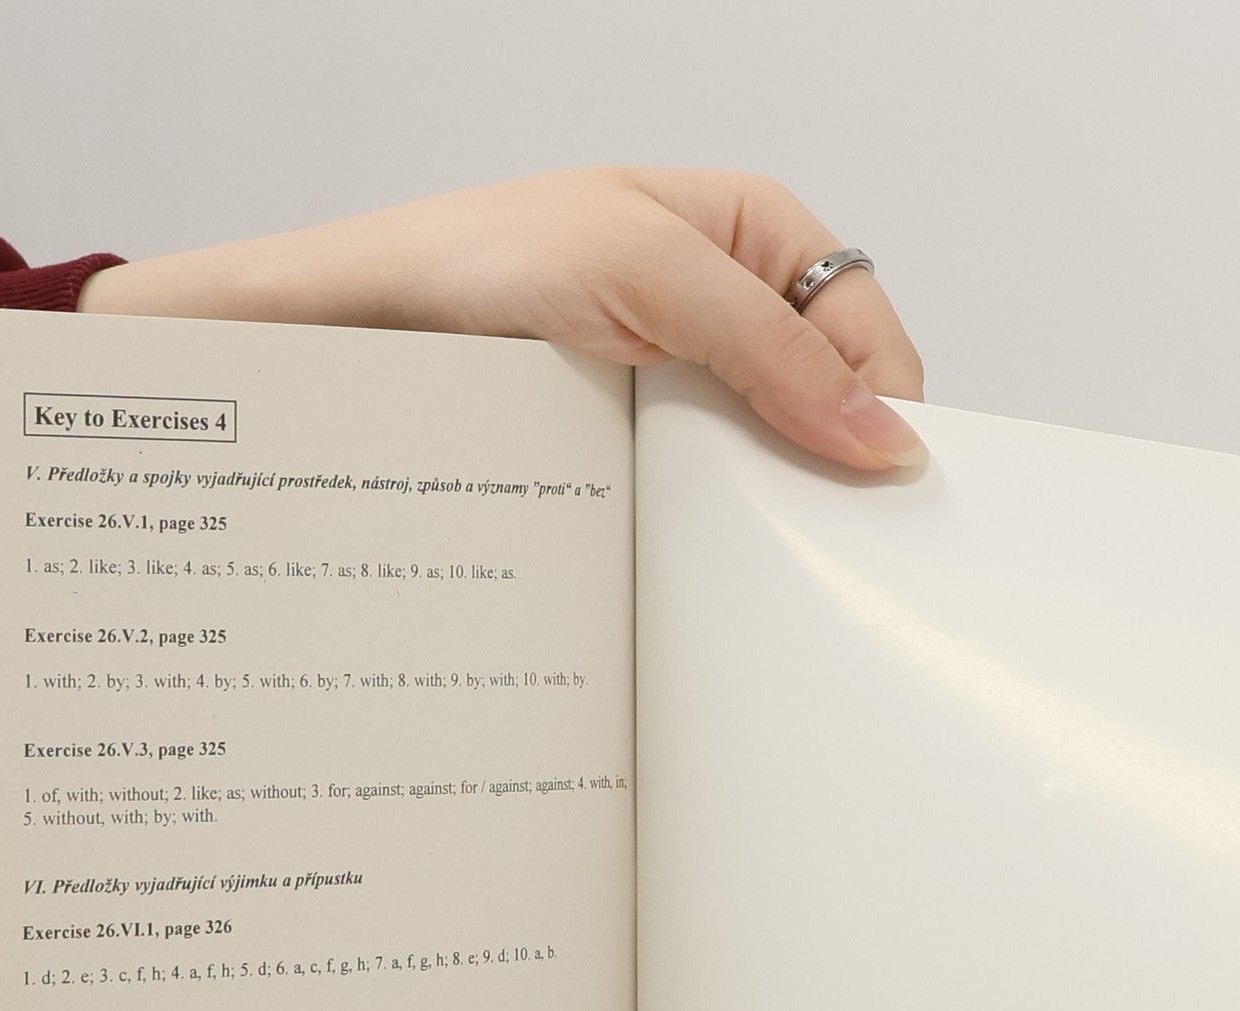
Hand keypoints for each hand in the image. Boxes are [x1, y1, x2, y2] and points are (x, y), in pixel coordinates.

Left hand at [78, 167, 926, 471]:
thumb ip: (776, 349)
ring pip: (761, 455)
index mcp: (751, 229)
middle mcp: (720, 303)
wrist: (354, 327)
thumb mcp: (650, 276)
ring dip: (761, 504)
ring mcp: (672, 377)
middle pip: (823, 399)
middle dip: (826, 462)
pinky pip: (695, 491)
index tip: (882, 485)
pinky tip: (697, 553)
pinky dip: (704, 526)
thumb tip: (885, 432)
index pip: (867, 327)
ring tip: (756, 551)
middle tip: (824, 536)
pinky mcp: (626, 440)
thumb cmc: (477, 259)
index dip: (885, 404)